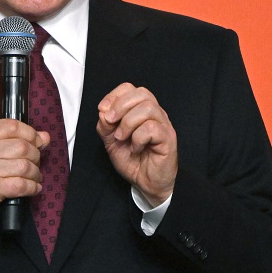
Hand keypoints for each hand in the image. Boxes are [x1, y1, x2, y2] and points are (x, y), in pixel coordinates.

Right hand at [0, 119, 49, 222]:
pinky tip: (33, 187)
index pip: (13, 126)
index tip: (36, 142)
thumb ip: (21, 139)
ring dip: (35, 174)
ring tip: (33, 177)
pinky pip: (22, 185)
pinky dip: (33, 187)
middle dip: (35, 156)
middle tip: (34, 164)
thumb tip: (44, 137)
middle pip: (23, 147)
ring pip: (25, 166)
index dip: (30, 134)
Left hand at [97, 83, 177, 206]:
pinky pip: (152, 128)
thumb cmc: (133, 160)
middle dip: (120, 106)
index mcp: (141, 110)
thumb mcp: (111, 142)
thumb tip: (103, 112)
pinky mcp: (168, 138)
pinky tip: (135, 148)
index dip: (114, 96)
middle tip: (110, 122)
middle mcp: (155, 114)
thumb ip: (105, 126)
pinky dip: (138, 138)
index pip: (130, 89)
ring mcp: (163, 125)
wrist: (147, 183)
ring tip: (122, 138)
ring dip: (128, 123)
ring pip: (147, 108)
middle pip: (141, 93)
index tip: (103, 111)